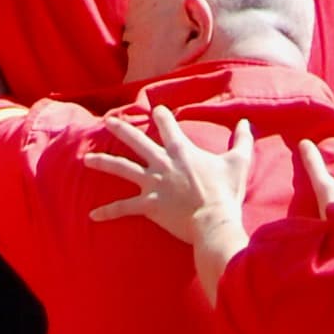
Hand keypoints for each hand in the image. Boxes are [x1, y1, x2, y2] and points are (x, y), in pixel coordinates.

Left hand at [88, 110, 253, 260]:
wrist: (213, 223)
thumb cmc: (225, 193)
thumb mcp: (238, 162)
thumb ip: (242, 141)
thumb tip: (247, 123)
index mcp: (181, 150)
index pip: (166, 124)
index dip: (160, 115)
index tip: (155, 111)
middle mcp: (162, 163)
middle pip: (136, 140)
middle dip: (120, 128)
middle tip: (107, 121)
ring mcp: (153, 184)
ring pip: (122, 168)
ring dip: (103, 163)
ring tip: (86, 160)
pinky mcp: (148, 206)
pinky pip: (124, 208)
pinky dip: (108, 212)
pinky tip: (92, 215)